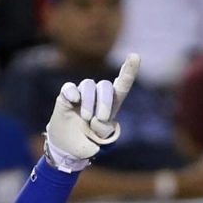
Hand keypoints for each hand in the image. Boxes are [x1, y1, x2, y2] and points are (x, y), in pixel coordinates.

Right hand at [44, 54, 140, 171]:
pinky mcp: (67, 96)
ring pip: (88, 85)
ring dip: (89, 102)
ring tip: (86, 118)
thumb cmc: (88, 142)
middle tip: (100, 119)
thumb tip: (97, 119)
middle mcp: (98, 96)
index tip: (135, 56)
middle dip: (104, 101)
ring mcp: (82, 94)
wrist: (68, 147)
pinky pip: (70, 87)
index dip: (129, 71)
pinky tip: (73, 101)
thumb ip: (103, 131)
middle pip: (105, 85)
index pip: (122, 85)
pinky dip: (72, 93)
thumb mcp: (100, 141)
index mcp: (112, 105)